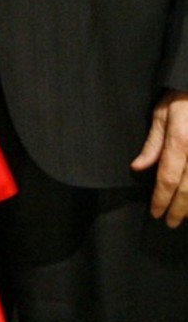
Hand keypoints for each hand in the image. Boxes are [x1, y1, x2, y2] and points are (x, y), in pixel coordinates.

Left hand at [131, 90, 187, 226]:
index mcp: (180, 141)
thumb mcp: (161, 115)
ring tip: (183, 216)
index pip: (168, 178)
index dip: (161, 199)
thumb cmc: (180, 98)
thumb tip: (138, 168)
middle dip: (178, 209)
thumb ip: (152, 144)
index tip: (155, 212)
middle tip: (169, 222)